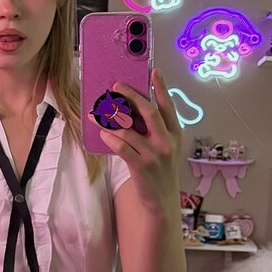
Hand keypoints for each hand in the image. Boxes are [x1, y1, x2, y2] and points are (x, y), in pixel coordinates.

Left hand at [90, 68, 181, 213]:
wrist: (162, 201)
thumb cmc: (161, 171)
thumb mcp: (166, 148)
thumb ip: (155, 130)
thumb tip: (133, 110)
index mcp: (175, 134)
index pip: (168, 106)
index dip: (161, 88)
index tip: (154, 71)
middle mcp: (167, 141)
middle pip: (148, 112)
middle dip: (131, 96)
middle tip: (116, 86)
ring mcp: (154, 154)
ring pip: (129, 130)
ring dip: (110, 119)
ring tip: (96, 112)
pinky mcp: (141, 166)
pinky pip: (122, 148)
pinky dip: (111, 139)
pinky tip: (103, 133)